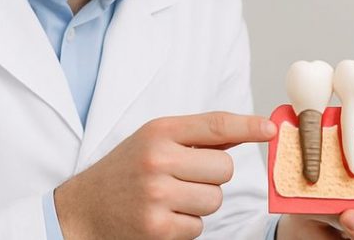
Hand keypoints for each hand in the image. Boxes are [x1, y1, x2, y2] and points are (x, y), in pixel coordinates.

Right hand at [54, 112, 276, 239]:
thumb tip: (251, 130)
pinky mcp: (157, 228)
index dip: (248, 126)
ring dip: (199, 204)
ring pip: (214, 200)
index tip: (271, 130)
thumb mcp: (154, 141)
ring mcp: (156, 195)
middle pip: (223, 170)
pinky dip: (185, 225)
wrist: (81, 211)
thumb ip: (197, 137)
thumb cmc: (125, 172)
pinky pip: (199, 226)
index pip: (215, 125)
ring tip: (170, 199)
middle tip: (183, 179)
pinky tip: (161, 217)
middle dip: (211, 178)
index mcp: (159, 132)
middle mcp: (157, 160)